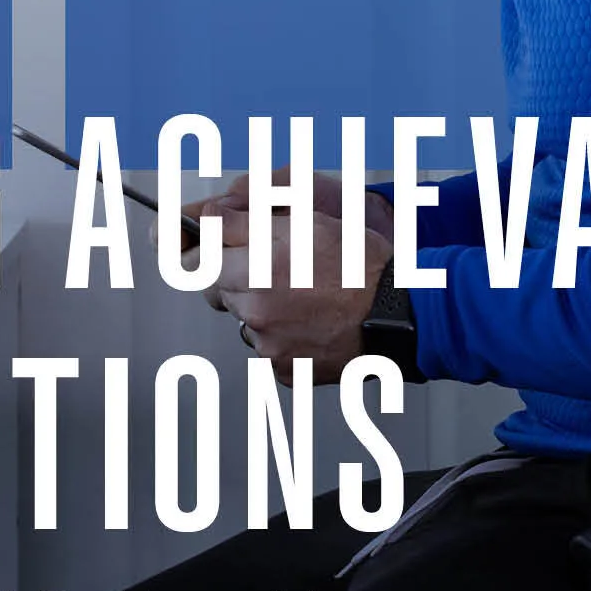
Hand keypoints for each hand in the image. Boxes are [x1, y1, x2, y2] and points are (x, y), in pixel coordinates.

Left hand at [182, 170, 395, 383]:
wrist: (400, 315)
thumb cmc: (360, 267)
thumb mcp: (305, 224)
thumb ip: (243, 222)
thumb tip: (204, 220)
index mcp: (254, 271)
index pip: (190, 264)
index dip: (198, 252)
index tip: (205, 248)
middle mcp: (254, 312)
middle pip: (217, 292)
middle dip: (236, 276)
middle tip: (276, 267)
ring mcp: (267, 346)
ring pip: (244, 319)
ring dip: (261, 305)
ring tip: (304, 295)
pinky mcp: (283, 370)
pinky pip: (267, 348)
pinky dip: (282, 334)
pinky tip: (311, 320)